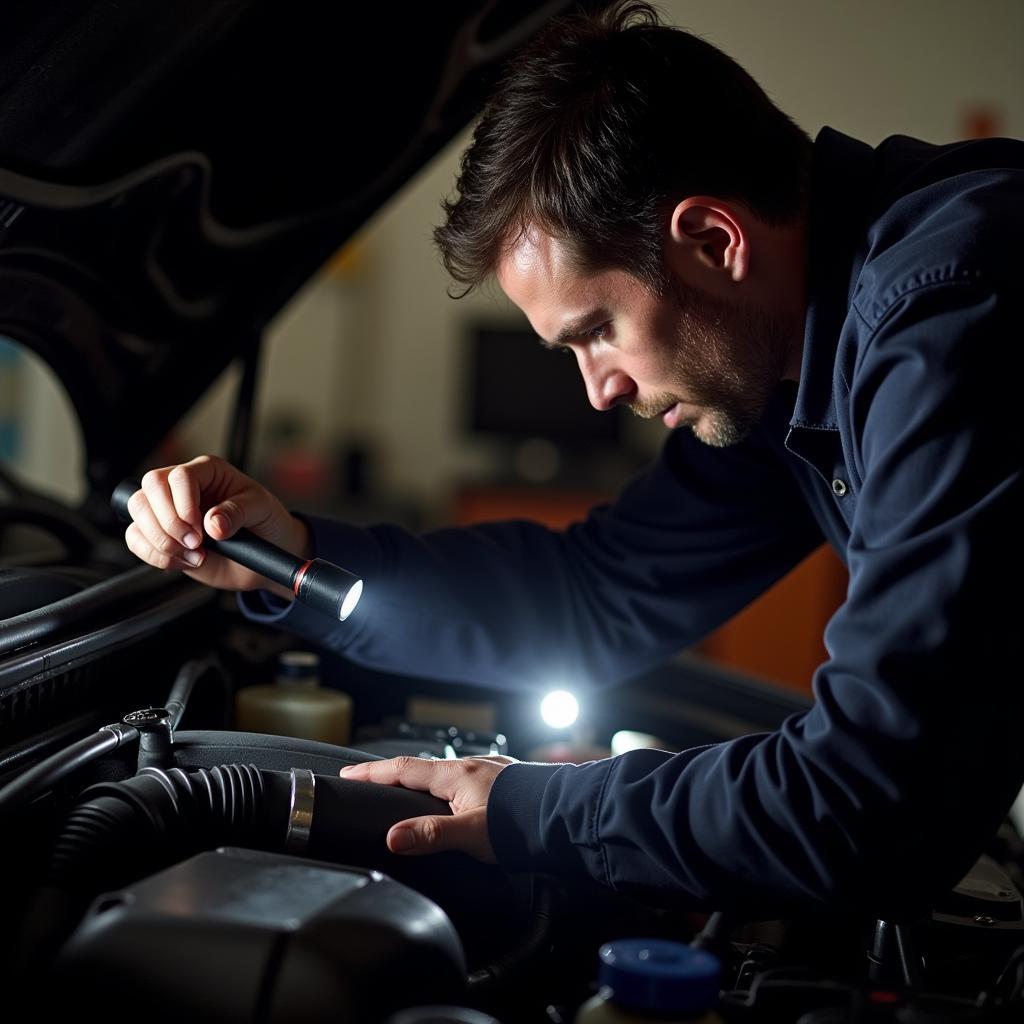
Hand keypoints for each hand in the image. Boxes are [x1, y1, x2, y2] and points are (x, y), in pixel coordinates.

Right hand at [123, 455, 310, 598]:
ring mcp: (169, 510)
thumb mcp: (261, 509)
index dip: (183, 505)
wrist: (266, 552)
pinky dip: (155, 555)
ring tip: (194, 554)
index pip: (179, 477)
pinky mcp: (161, 534)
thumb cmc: (265, 521)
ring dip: (161, 541)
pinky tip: (184, 561)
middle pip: (149, 490)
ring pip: (138, 512)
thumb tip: (213, 524)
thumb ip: (238, 513)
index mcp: (208, 471)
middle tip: (195, 543)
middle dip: (168, 523)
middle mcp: (183, 487)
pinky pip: (136, 538)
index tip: (200, 529)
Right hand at [339, 754, 516, 861]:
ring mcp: (491, 771)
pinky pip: (469, 779)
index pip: (403, 768)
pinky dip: (452, 786)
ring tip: (410, 790)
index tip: (349, 775)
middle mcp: (472, 766)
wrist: (567, 815)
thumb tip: (393, 838)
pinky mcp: (508, 781)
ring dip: (425, 779)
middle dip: (395, 774)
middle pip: (424, 767)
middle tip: (371, 781)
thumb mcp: (471, 833)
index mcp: (456, 774)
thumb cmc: (524, 822)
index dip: (373, 773)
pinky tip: (458, 798)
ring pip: (449, 772)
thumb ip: (431, 835)